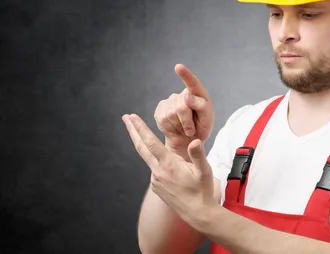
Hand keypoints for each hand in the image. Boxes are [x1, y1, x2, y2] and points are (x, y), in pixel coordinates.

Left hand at [122, 113, 216, 227]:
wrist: (197, 213)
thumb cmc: (202, 191)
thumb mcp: (204, 170)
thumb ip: (198, 154)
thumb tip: (195, 141)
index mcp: (168, 165)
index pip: (150, 142)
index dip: (140, 128)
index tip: (132, 117)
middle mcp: (157, 172)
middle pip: (141, 147)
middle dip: (132, 131)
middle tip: (125, 118)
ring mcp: (155, 180)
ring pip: (148, 157)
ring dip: (144, 144)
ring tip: (143, 133)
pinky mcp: (156, 186)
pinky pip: (154, 168)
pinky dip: (155, 159)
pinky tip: (163, 159)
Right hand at [154, 64, 214, 156]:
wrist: (188, 140)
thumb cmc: (201, 127)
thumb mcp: (207, 119)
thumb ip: (201, 106)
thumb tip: (187, 96)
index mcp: (198, 93)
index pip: (192, 83)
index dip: (185, 75)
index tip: (178, 67)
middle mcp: (182, 95)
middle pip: (181, 107)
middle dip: (187, 122)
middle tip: (191, 130)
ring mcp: (169, 101)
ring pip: (170, 114)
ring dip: (179, 127)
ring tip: (184, 129)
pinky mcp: (159, 110)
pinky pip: (162, 120)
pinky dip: (170, 128)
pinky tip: (175, 128)